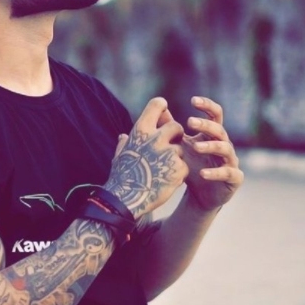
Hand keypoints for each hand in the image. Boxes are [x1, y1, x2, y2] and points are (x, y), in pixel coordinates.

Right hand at [103, 97, 188, 218]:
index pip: (157, 105)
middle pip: (176, 126)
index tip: (163, 113)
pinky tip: (168, 180)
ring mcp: (168, 153)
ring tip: (163, 169)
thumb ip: (125, 143)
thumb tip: (123, 136)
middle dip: (175, 135)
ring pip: (182, 148)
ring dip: (176, 157)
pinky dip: (179, 173)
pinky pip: (184, 166)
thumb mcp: (120, 155)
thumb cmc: (121, 175)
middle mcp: (155, 138)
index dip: (162, 108)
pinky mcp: (179, 168)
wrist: (126, 199)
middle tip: (170, 145)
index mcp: (140, 130)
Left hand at [181, 96, 243, 210]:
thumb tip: (160, 108)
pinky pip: (228, 173)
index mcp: (212, 135)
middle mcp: (224, 145)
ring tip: (195, 146)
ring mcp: (231, 161)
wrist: (199, 194)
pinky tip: (202, 173)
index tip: (192, 100)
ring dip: (211, 146)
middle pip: (219, 130)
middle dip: (206, 125)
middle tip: (189, 121)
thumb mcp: (180, 146)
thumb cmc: (191, 165)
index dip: (207, 106)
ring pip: (226, 149)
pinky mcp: (234, 178)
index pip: (215, 115)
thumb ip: (172, 129)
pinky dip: (216, 173)